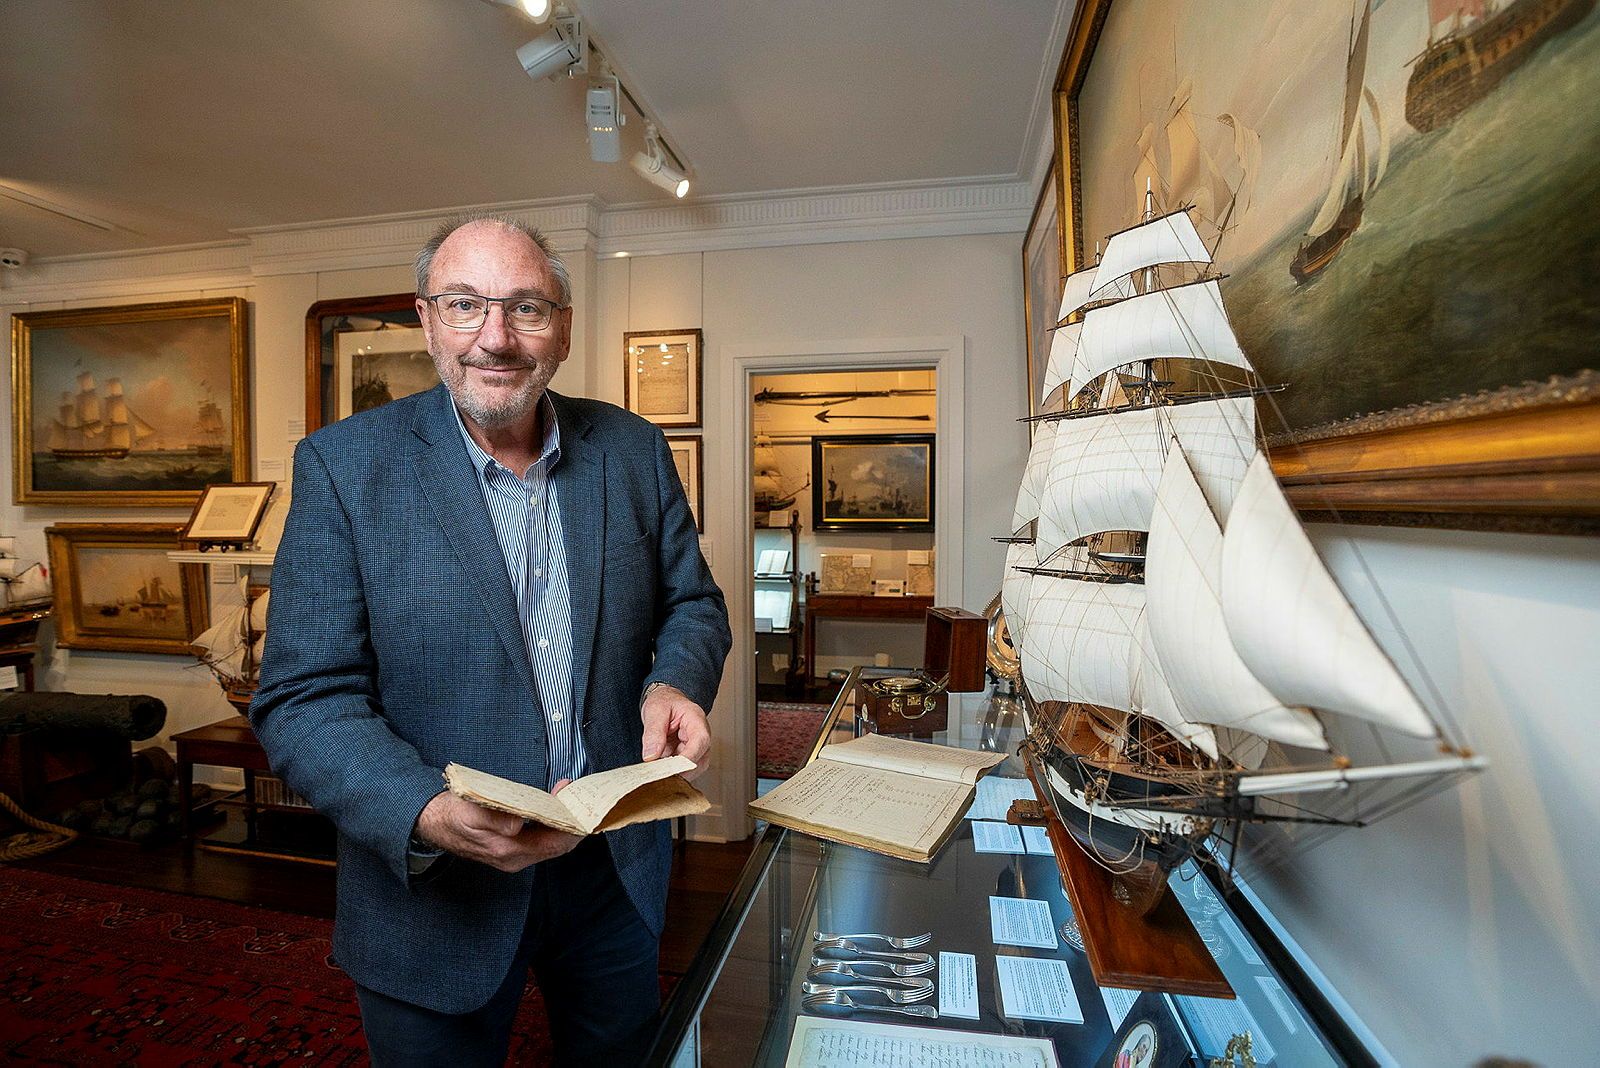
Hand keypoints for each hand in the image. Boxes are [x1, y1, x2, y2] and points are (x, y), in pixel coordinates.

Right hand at [415, 783, 581, 872]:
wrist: (431, 822)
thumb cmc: (451, 814)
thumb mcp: (470, 813)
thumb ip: (494, 819)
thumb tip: (517, 824)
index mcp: (508, 851)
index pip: (554, 844)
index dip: (572, 824)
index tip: (578, 803)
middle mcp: (515, 858)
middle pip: (557, 845)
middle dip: (573, 821)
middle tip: (578, 795)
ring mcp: (514, 856)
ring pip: (551, 843)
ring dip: (563, 821)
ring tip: (569, 797)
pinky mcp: (511, 849)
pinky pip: (541, 839)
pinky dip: (552, 823)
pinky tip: (554, 806)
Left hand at [641, 683, 710, 779]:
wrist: (665, 701)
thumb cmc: (665, 701)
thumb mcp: (655, 710)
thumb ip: (654, 732)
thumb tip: (651, 755)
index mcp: (697, 720)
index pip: (700, 742)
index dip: (688, 758)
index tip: (671, 769)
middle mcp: (700, 736)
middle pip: (699, 760)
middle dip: (680, 770)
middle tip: (658, 773)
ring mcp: (695, 748)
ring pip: (691, 769)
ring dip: (674, 772)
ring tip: (655, 770)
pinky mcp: (686, 756)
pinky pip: (682, 770)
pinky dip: (670, 772)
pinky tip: (658, 770)